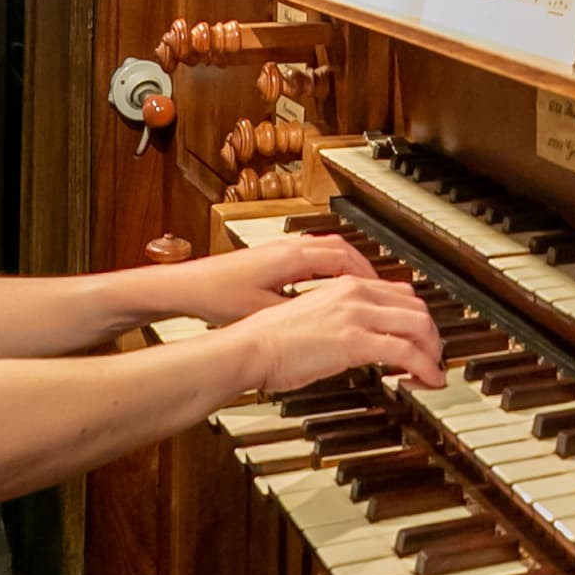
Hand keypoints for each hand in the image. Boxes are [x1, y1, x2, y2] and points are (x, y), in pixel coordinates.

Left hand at [177, 230, 376, 323]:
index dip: (371, 279)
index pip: (347, 259)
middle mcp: (291, 247)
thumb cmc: (218, 296)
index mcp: (293, 256)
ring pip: (330, 252)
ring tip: (366, 293)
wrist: (187, 286)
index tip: (387, 296)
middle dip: (369, 273)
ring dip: (351, 270)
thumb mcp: (267, 311)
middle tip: (388, 294)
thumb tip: (328, 326)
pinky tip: (332, 292)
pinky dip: (331, 272)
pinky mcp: (273, 259)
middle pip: (345, 251)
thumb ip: (303, 313)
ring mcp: (282, 251)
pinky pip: (315, 258)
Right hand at [222, 273, 445, 397]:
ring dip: (434, 351)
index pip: (398, 292)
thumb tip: (354, 338)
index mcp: (344, 285)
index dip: (417, 316)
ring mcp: (357, 315)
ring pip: (419, 326)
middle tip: (434, 356)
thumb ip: (337, 319)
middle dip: (432, 334)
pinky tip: (428, 380)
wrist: (249, 347)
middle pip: (416, 307)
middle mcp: (355, 293)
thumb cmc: (268, 340)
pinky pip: (406, 352)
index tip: (421, 336)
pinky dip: (425, 366)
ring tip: (434, 370)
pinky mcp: (355, 341)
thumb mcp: (311, 317)